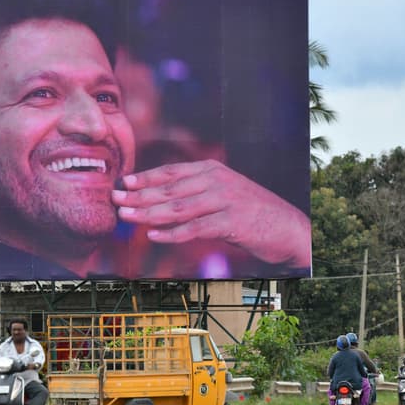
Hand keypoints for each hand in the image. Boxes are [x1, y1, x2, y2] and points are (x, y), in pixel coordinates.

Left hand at [112, 159, 309, 266]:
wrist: (289, 229)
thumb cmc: (253, 215)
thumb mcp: (224, 195)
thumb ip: (198, 194)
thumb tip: (163, 202)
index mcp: (213, 170)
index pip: (172, 172)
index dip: (146, 177)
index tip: (124, 182)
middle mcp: (216, 180)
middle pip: (169, 189)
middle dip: (138, 195)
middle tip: (115, 200)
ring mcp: (224, 200)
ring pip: (177, 208)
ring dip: (147, 213)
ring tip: (126, 215)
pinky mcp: (230, 222)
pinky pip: (194, 228)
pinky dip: (172, 233)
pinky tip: (153, 235)